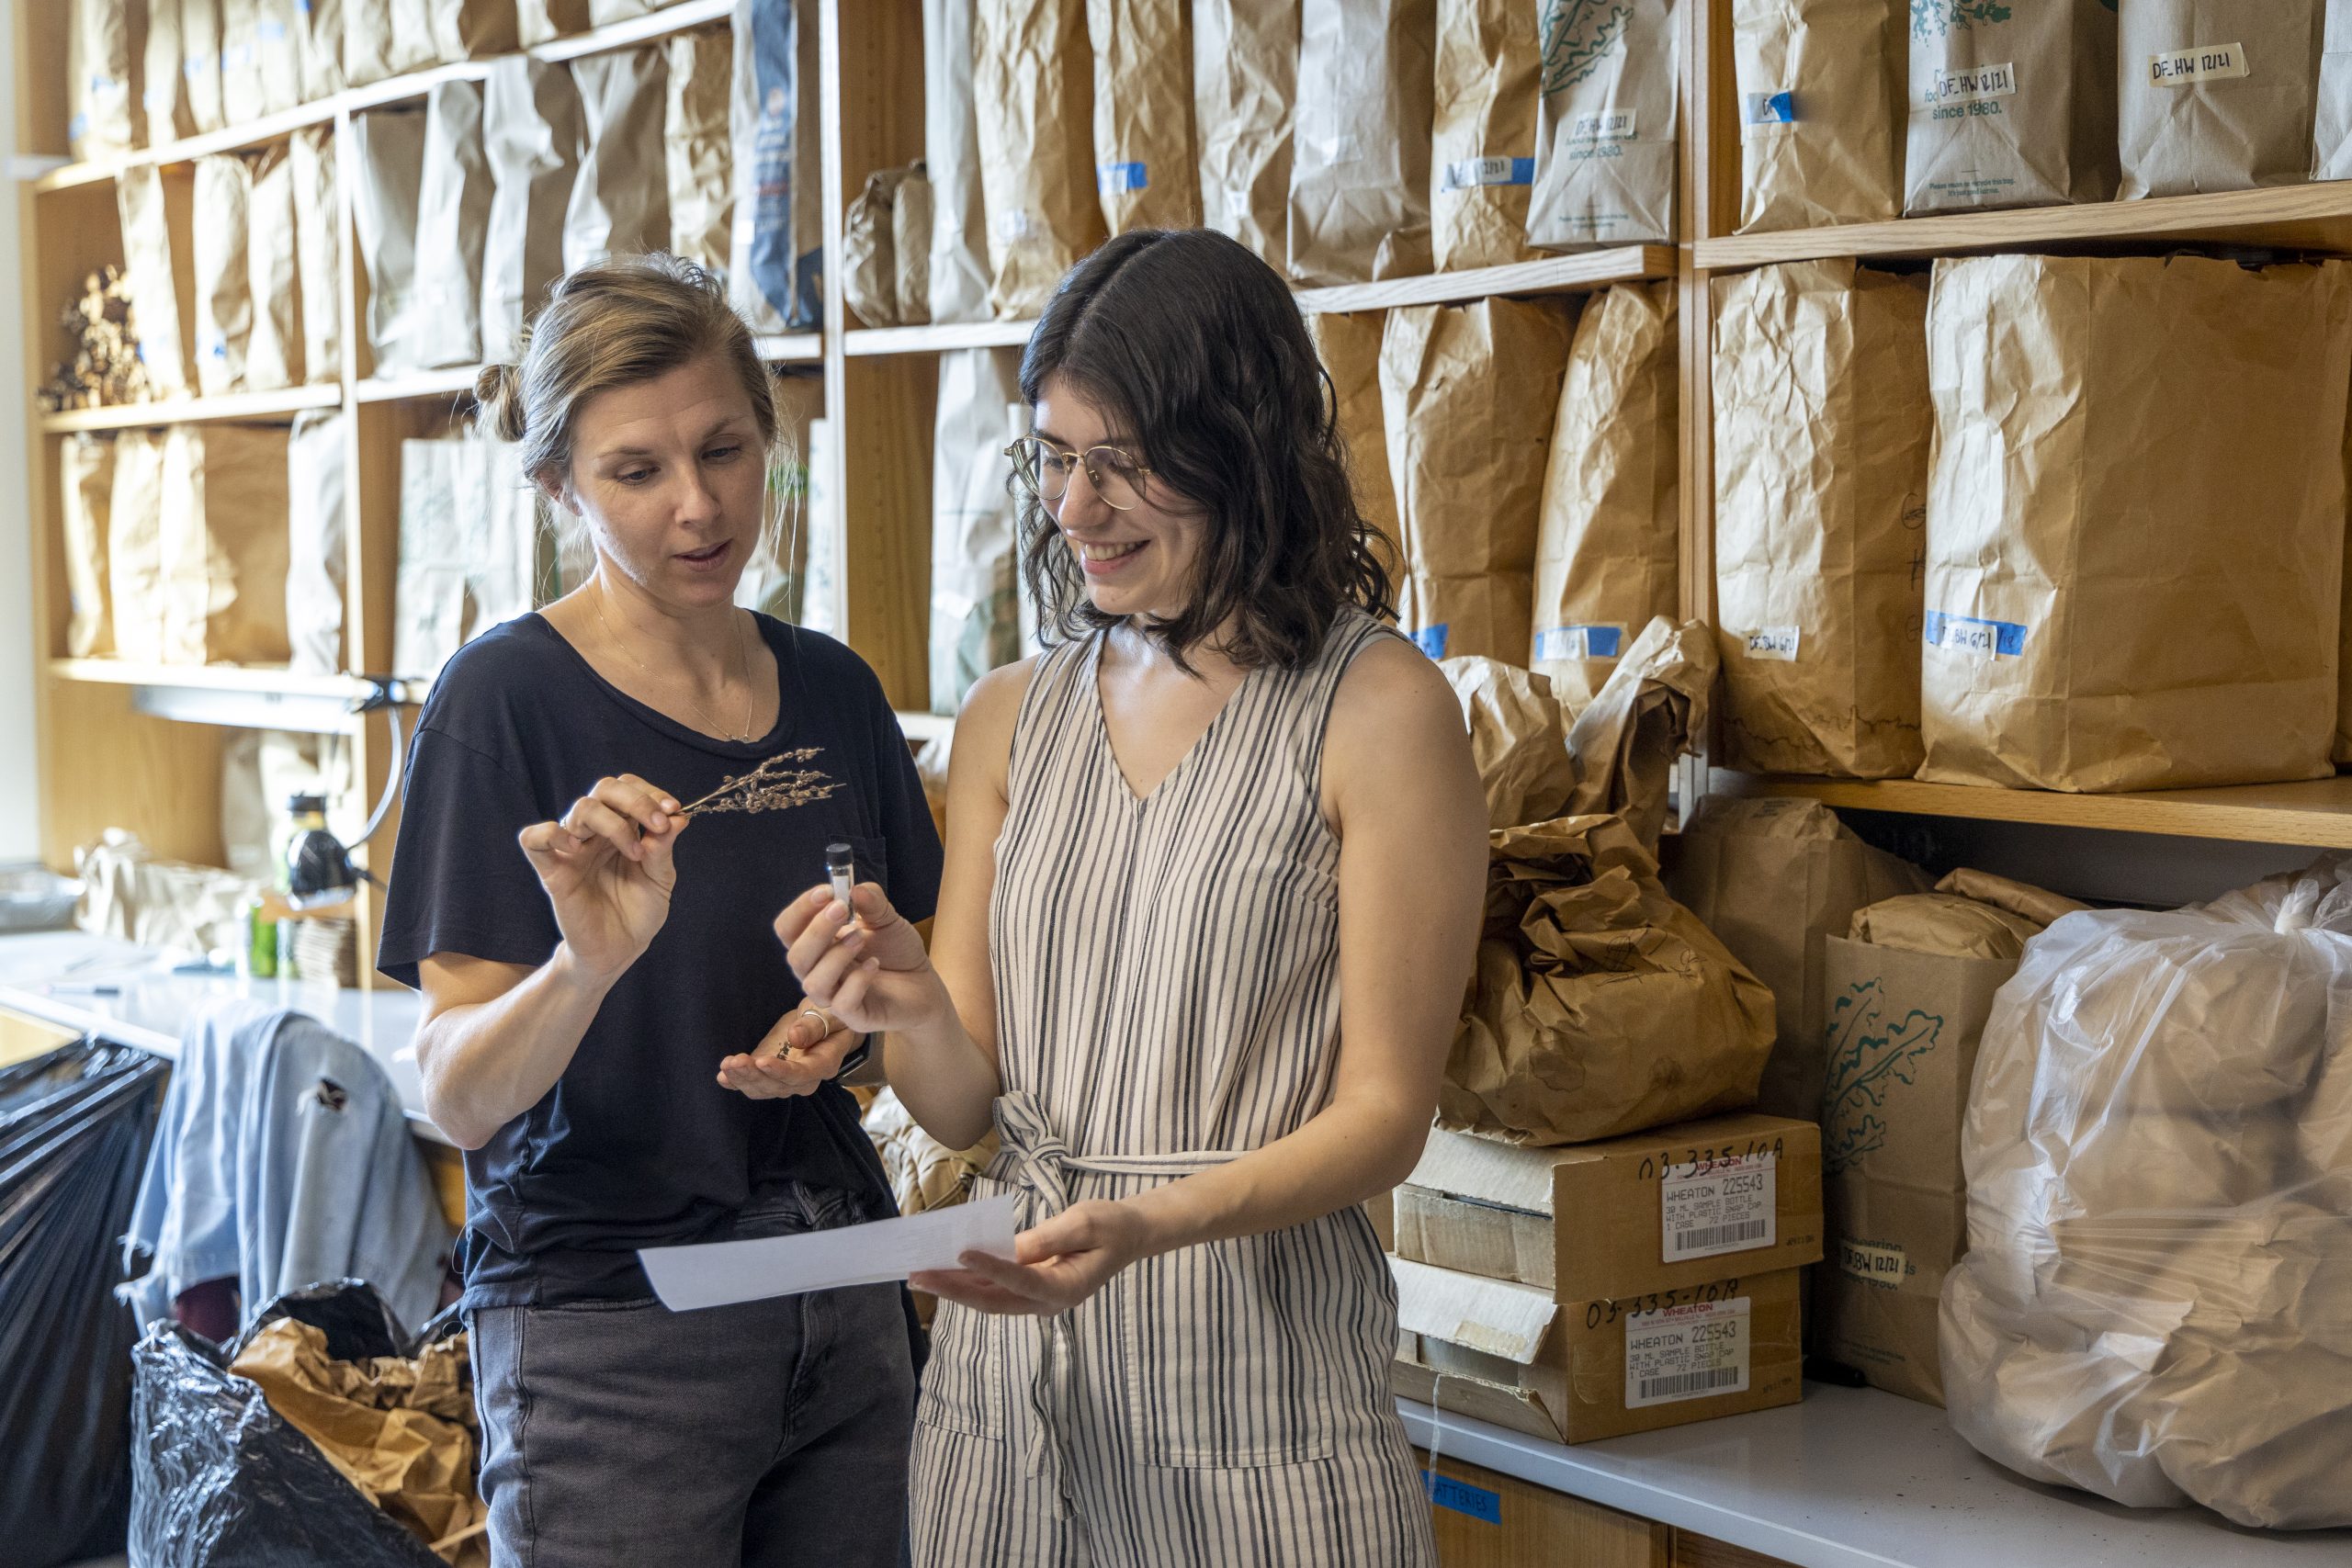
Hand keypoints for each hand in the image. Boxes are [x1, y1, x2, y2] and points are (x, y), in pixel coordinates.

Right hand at [517, 774, 685, 981]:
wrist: (618, 951)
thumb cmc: (637, 913)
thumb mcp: (660, 880)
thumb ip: (663, 849)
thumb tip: (678, 818)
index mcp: (623, 827)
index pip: (627, 788)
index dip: (649, 792)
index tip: (672, 809)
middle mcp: (596, 832)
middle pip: (605, 789)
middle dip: (636, 800)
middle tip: (657, 824)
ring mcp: (573, 849)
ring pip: (581, 808)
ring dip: (613, 823)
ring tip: (632, 853)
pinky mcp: (553, 871)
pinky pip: (534, 838)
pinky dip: (553, 834)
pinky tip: (578, 848)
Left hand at [716, 1006, 859, 1098]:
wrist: (823, 1021)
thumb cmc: (830, 1015)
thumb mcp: (829, 1013)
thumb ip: (814, 1026)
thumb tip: (794, 1037)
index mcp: (824, 1064)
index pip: (801, 1075)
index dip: (781, 1071)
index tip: (762, 1061)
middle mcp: (805, 1079)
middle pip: (778, 1086)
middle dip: (754, 1075)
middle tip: (736, 1061)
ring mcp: (785, 1080)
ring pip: (762, 1088)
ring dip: (742, 1079)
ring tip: (727, 1064)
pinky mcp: (769, 1074)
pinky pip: (753, 1084)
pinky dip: (736, 1083)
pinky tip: (723, 1078)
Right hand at [774, 881, 947, 1037]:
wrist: (924, 985)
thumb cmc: (897, 951)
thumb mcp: (887, 919)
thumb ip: (872, 902)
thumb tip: (854, 889)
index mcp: (818, 945)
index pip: (788, 929)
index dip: (800, 910)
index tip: (826, 891)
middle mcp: (819, 971)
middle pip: (795, 956)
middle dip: (815, 930)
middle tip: (841, 909)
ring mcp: (835, 996)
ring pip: (813, 983)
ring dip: (835, 956)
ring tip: (861, 938)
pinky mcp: (855, 1016)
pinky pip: (842, 1003)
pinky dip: (857, 981)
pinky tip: (874, 964)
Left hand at [909, 1200, 1147, 1315]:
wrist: (1128, 1237)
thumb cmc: (1109, 1226)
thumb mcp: (1083, 1223)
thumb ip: (1047, 1238)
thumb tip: (1009, 1248)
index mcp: (1065, 1288)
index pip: (1020, 1279)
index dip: (990, 1267)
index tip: (961, 1252)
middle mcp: (1047, 1302)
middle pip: (994, 1300)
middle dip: (954, 1288)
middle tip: (918, 1275)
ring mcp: (1037, 1300)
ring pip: (989, 1298)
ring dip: (954, 1288)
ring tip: (920, 1276)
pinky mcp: (1029, 1290)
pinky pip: (995, 1289)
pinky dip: (968, 1281)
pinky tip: (945, 1271)